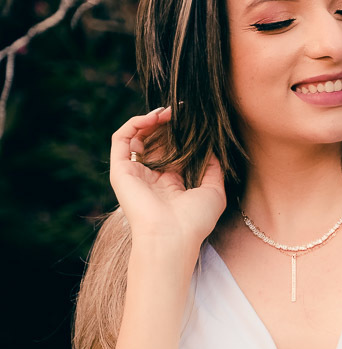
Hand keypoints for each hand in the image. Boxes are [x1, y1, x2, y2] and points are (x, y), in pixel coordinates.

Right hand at [109, 107, 225, 251]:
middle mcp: (150, 177)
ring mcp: (133, 173)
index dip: (181, 134)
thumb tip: (214, 149)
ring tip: (169, 112)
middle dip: (167, 124)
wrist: (172, 237)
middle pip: (154, 140)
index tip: (193, 120)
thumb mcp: (214, 191)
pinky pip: (121, 138)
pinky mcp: (120, 170)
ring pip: (136, 137)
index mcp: (170, 183)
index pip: (171, 151)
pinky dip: (136, 123)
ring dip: (151, 120)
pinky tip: (154, 117)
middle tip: (182, 111)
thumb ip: (214, 169)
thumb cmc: (194, 221)